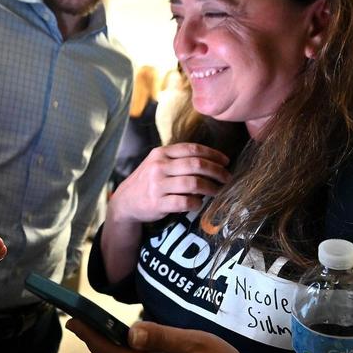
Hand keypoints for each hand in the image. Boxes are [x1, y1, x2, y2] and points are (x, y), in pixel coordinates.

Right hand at [107, 143, 231, 224]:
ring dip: (210, 188)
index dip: (213, 154)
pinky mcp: (157, 203)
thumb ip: (179, 159)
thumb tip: (211, 161)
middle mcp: (159, 167)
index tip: (226, 161)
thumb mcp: (158, 163)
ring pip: (193, 183)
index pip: (192, 149)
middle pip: (196, 165)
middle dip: (216, 171)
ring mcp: (157, 185)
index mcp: (161, 153)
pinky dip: (196, 203)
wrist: (125, 201)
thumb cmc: (148, 181)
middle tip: (227, 178)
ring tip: (217, 191)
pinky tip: (199, 203)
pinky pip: (184, 202)